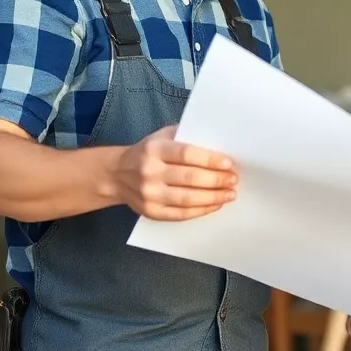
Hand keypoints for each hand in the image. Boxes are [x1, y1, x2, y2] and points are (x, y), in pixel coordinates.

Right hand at [112, 125, 237, 220]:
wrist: (117, 174)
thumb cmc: (147, 152)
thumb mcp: (161, 136)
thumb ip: (186, 136)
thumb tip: (218, 140)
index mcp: (154, 149)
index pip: (186, 154)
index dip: (210, 160)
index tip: (229, 163)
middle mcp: (149, 172)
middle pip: (190, 178)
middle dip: (216, 180)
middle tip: (233, 179)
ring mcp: (149, 194)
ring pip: (187, 199)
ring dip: (213, 197)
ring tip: (229, 194)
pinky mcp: (151, 211)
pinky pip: (180, 214)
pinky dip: (201, 210)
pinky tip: (215, 204)